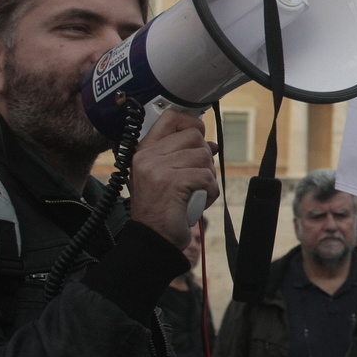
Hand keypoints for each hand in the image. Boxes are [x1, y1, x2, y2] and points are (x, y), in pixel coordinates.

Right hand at [128, 109, 218, 250]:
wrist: (153, 238)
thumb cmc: (162, 209)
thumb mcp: (166, 177)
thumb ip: (183, 156)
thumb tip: (212, 144)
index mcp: (145, 152)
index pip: (170, 118)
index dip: (191, 123)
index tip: (199, 138)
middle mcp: (148, 157)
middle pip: (194, 136)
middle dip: (204, 157)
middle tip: (195, 177)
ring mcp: (158, 168)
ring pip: (204, 156)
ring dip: (207, 177)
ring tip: (195, 192)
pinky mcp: (173, 182)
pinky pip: (207, 177)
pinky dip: (210, 191)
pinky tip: (198, 201)